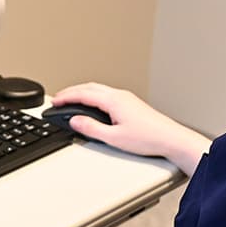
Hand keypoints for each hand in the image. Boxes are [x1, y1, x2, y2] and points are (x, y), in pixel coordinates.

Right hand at [51, 82, 210, 174]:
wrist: (171, 139)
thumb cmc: (148, 138)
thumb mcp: (114, 137)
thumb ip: (92, 128)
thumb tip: (75, 121)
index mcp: (113, 100)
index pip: (83, 94)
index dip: (66, 97)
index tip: (54, 102)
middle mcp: (120, 95)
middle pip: (89, 87)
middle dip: (71, 92)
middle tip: (58, 100)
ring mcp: (126, 98)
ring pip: (98, 89)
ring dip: (82, 92)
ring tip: (71, 101)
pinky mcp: (131, 103)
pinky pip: (106, 94)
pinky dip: (92, 96)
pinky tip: (91, 105)